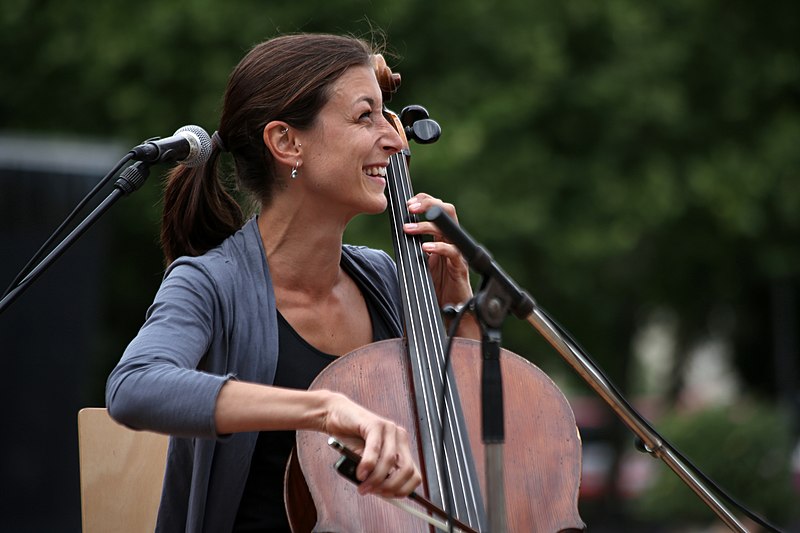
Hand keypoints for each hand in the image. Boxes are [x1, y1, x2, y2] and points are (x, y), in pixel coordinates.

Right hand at [322, 392, 421, 497]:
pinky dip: (367, 465)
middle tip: (373, 493)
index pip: (414, 475)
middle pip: (407, 469)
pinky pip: (375, 449)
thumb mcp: (367, 463)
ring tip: (362, 486)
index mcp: (401, 447)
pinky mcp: (375, 423)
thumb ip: (378, 475)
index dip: (402, 490)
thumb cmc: (350, 441)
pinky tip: (360, 473)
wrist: (335, 416)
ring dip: (375, 479)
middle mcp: (399, 437)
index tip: (386, 497)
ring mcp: (389, 428)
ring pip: (390, 461)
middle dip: (390, 487)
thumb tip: (385, 494)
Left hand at [404, 194, 479, 338]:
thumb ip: (412, 248)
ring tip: (408, 229)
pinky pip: (452, 252)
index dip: (424, 201)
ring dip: (427, 225)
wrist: (451, 310)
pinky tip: (425, 248)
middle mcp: (451, 241)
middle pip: (447, 211)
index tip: (407, 203)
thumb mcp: (419, 262)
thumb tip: (395, 235)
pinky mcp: (459, 267)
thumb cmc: (435, 286)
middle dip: (428, 204)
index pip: (437, 210)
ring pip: (448, 228)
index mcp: (442, 237)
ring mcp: (457, 253)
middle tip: (410, 208)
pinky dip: (439, 247)